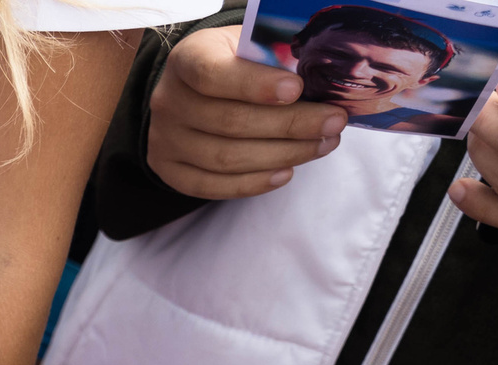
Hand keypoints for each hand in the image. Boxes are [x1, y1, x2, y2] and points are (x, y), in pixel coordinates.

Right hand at [146, 26, 346, 199]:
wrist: (194, 88)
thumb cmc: (235, 62)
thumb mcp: (251, 44)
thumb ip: (276, 57)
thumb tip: (323, 84)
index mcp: (187, 58)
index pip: (213, 75)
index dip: (255, 85)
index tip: (297, 90)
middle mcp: (168, 100)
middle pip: (229, 122)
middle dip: (289, 125)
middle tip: (333, 123)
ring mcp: (164, 139)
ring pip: (225, 158)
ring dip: (281, 155)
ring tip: (322, 145)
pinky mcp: (169, 170)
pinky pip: (211, 186)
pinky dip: (252, 183)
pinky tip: (286, 172)